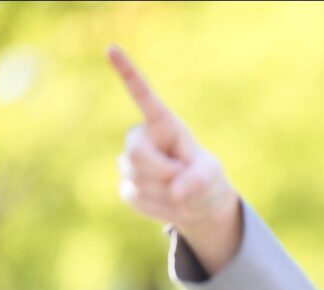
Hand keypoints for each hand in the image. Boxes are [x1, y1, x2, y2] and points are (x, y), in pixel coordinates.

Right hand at [108, 45, 240, 271]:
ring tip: (179, 190)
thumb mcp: (212, 176)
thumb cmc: (205, 179)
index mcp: (162, 125)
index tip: (111, 48)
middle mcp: (141, 139)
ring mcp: (130, 164)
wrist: (196, 203)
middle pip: (136, 153)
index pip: (143, 96)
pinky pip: (139, 198)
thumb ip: (199, 180)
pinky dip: (160, 206)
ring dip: (166, 192)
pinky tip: (168, 201)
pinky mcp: (127, 188)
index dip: (128, 73)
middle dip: (162, 171)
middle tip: (182, 179)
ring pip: (138, 179)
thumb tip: (176, 192)